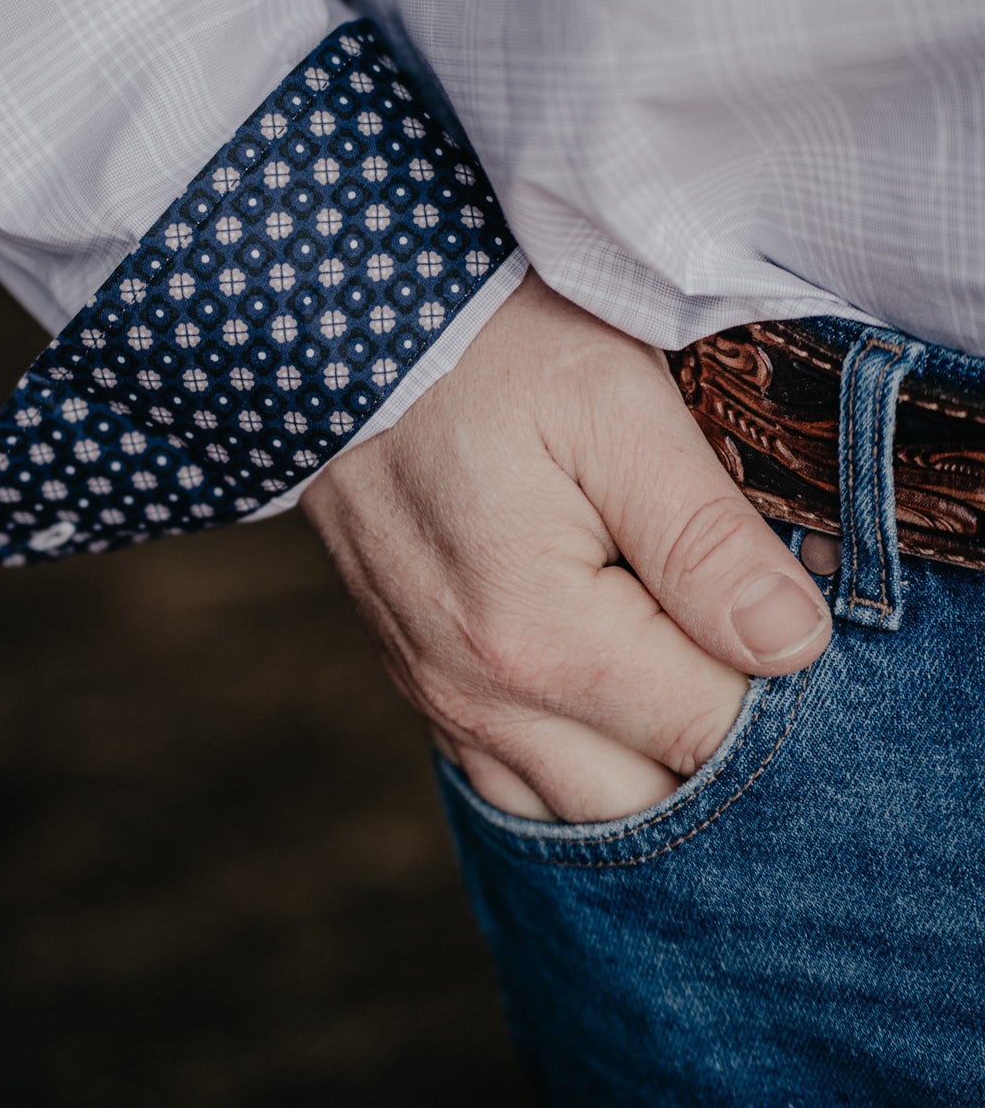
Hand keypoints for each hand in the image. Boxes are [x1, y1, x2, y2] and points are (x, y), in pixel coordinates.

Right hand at [301, 270, 831, 821]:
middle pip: (653, 799)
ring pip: (582, 812)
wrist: (346, 327)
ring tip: (686, 648)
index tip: (788, 590)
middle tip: (744, 618)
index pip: (714, 730)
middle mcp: (479, 698)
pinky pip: (517, 781)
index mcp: (539, 637)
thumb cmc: (492, 352)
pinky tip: (615, 681)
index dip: (778, 676)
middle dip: (722, 735)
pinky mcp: (421, 685)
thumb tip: (794, 644)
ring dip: (652, 759)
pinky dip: (583, 758)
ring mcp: (439, 700)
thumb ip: (705, 537)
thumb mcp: (617, 408)